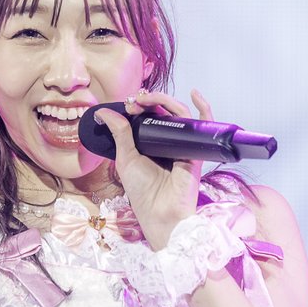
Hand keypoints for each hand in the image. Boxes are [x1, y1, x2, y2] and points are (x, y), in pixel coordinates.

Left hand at [95, 87, 213, 249]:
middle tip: (134, 101)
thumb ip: (119, 134)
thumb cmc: (142, 191)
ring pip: (180, 112)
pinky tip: (195, 94)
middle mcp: (167, 140)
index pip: (148, 115)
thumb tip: (103, 112)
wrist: (159, 212)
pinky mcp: (196, 149)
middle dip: (149, 100)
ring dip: (165, 99)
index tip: (126, 105)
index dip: (138, 105)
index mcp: (150, 142)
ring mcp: (182, 143)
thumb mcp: (125, 158)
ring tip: (148, 98)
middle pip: (164, 110)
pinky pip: (204, 124)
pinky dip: (204, 107)